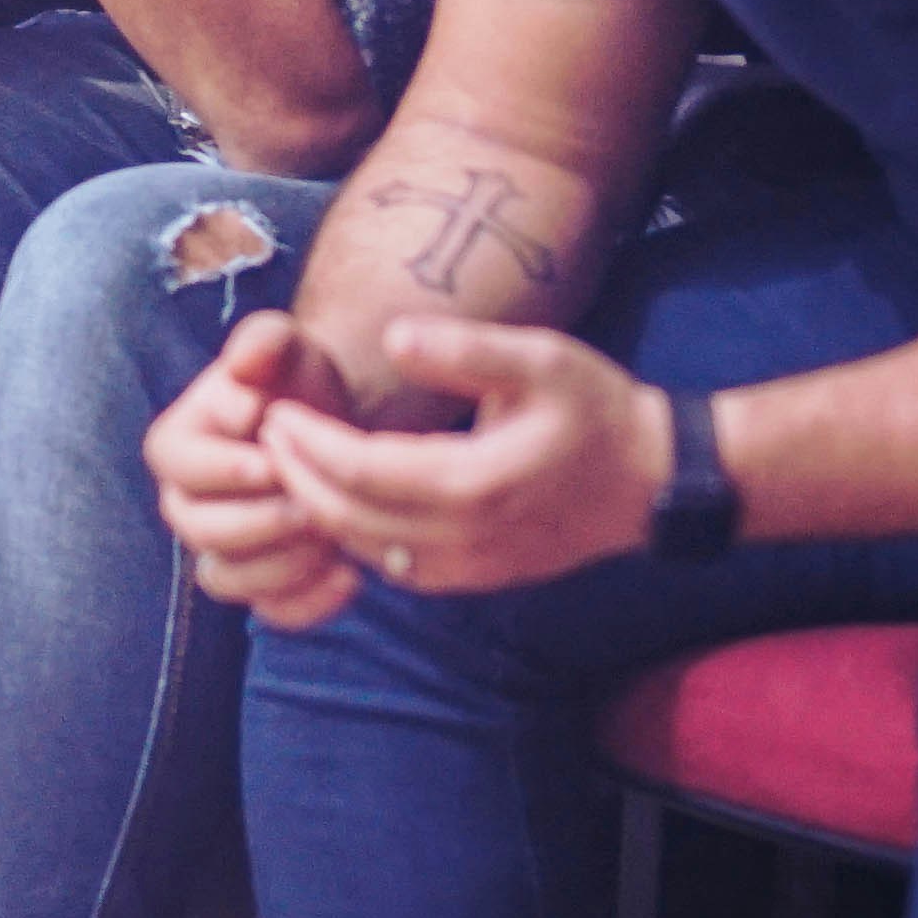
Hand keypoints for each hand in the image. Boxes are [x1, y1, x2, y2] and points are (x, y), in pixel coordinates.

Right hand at [148, 311, 370, 629]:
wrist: (333, 426)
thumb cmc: (297, 379)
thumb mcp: (285, 345)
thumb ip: (262, 342)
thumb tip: (244, 366)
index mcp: (176, 444)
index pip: (180, 466)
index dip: (226, 468)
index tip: (273, 461)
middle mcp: (185, 503)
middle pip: (200, 530)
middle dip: (259, 522)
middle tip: (310, 507)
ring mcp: (219, 549)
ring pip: (227, 579)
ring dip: (280, 566)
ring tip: (330, 539)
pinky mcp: (260, 583)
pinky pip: (270, 610)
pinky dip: (307, 604)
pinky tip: (349, 577)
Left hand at [261, 319, 676, 600]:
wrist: (651, 481)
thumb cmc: (597, 409)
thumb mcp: (539, 359)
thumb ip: (462, 349)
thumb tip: (391, 338)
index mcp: (474, 484)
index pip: (359, 473)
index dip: (307, 445)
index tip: (274, 411)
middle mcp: (464, 539)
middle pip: (347, 519)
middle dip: (295, 477)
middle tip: (266, 433)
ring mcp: (468, 570)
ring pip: (364, 550)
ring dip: (319, 509)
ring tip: (289, 461)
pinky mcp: (473, 579)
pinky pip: (393, 568)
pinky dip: (355, 535)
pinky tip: (338, 497)